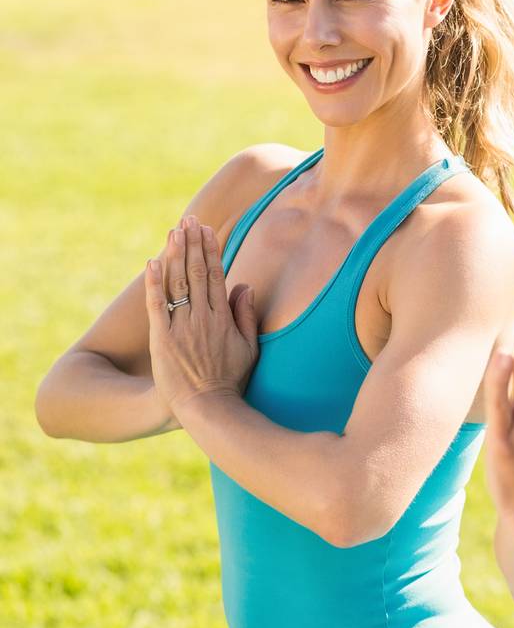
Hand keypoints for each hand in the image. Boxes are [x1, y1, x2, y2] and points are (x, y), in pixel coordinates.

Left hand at [143, 215, 258, 415]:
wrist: (207, 407)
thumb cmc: (231, 380)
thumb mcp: (249, 348)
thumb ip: (246, 315)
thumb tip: (245, 285)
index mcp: (223, 318)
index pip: (216, 276)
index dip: (210, 250)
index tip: (206, 230)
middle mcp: (203, 318)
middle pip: (195, 273)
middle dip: (192, 244)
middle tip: (189, 221)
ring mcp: (181, 327)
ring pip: (176, 283)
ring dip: (174, 254)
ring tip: (173, 231)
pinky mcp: (162, 339)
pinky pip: (156, 305)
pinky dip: (153, 283)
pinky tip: (151, 262)